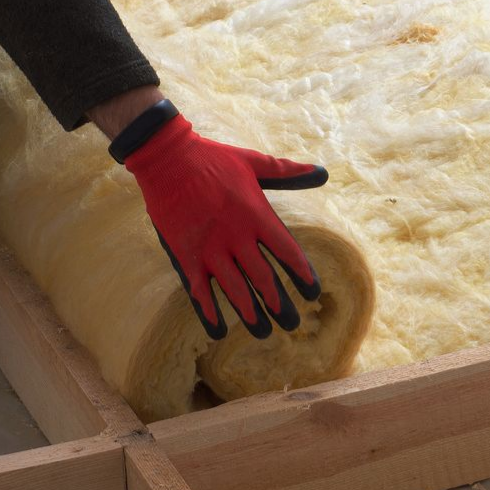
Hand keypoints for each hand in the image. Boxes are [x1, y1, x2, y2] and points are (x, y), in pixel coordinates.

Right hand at [124, 113, 327, 339]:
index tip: (313, 292)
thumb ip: (287, 171)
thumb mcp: (253, 161)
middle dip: (279, 303)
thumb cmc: (213, 158)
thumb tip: (322, 172)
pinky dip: (208, 311)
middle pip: (264, 278)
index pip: (287, 251)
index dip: (302, 274)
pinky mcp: (185, 253)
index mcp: (256, 214)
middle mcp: (236, 235)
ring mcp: (209, 247)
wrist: (167, 157)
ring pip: (235, 289)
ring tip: (263, 332)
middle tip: (292, 324)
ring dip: (250, 314)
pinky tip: (217, 330)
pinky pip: (199, 290)